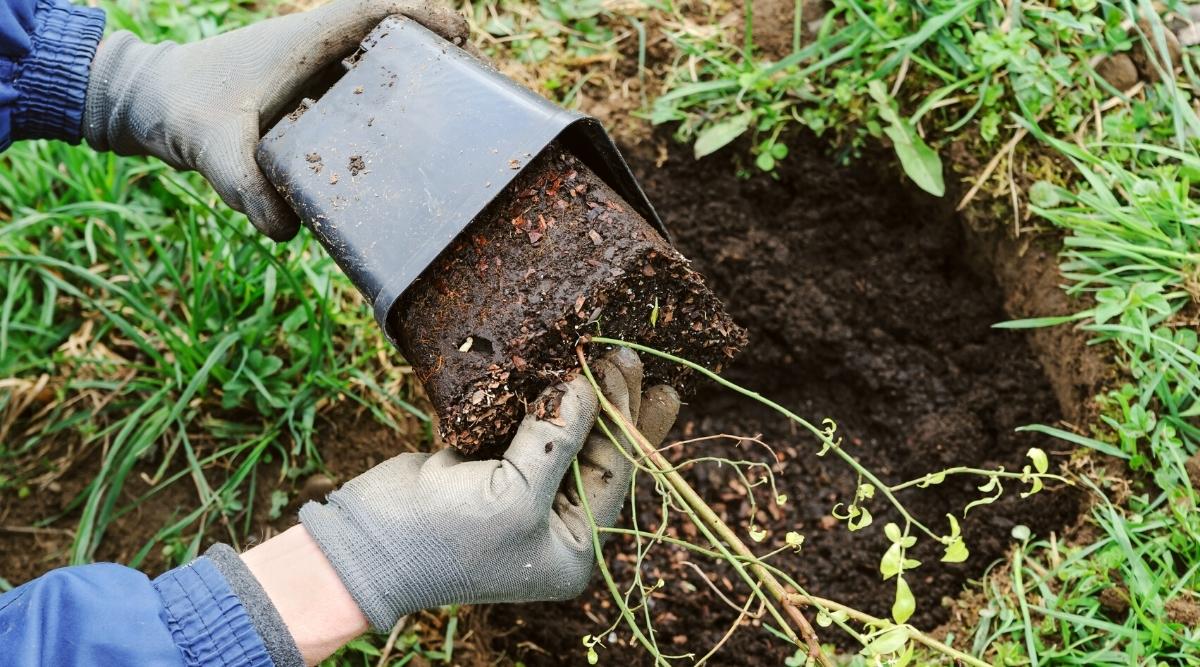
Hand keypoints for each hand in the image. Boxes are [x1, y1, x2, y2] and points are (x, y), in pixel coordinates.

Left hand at [83, 0, 468, 240]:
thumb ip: (246, 187)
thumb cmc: (179, 107)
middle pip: (388, 35)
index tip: (461, 34)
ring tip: (449, 116)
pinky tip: (395, 146)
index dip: (422, 15)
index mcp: (305, 41)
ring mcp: (310, 70)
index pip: (374, 10)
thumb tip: (288, 232)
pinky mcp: (304, 94)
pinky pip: (355, 92)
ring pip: (374, 64)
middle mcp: (314, 49)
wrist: (145, 101)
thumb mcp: (211, 146)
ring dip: (411, 80)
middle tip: (473, 83)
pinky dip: (382, 107)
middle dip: (432, 51)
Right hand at [298, 349, 679, 630]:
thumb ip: (557, 439)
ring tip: (606, 353)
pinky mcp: (489, 463)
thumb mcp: (516, 497)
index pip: (615, 472)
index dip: (627, 419)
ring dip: (578, 395)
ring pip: (564, 433)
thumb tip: (588, 386)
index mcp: (572, 544)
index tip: (629, 371)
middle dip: (612, 405)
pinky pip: (525, 424)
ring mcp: (521, 489)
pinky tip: (558, 365)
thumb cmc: (448, 536)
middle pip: (597, 450)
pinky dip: (538, 396)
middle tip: (627, 355)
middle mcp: (554, 518)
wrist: (365, 541)